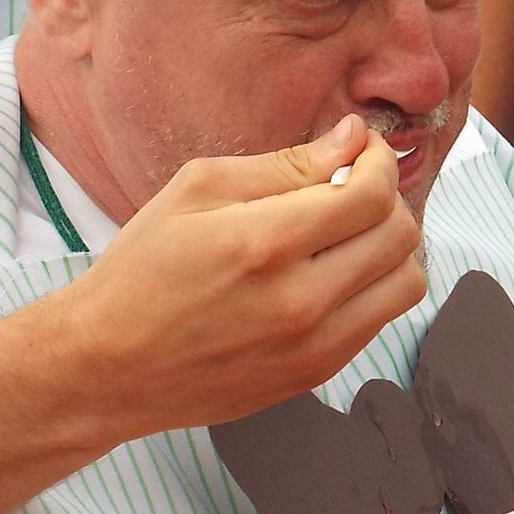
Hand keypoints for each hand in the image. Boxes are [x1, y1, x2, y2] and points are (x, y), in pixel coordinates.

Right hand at [54, 115, 426, 442]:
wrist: (108, 366)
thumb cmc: (143, 269)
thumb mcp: (197, 190)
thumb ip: (285, 164)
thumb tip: (352, 139)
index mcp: (266, 243)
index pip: (372, 195)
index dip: (378, 162)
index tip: (361, 151)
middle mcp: (300, 301)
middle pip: (400, 237)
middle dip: (387, 198)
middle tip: (352, 187)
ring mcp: (312, 346)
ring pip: (405, 284)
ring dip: (390, 247)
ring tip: (349, 232)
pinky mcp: (314, 374)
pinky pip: (379, 321)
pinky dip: (371, 287)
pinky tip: (331, 272)